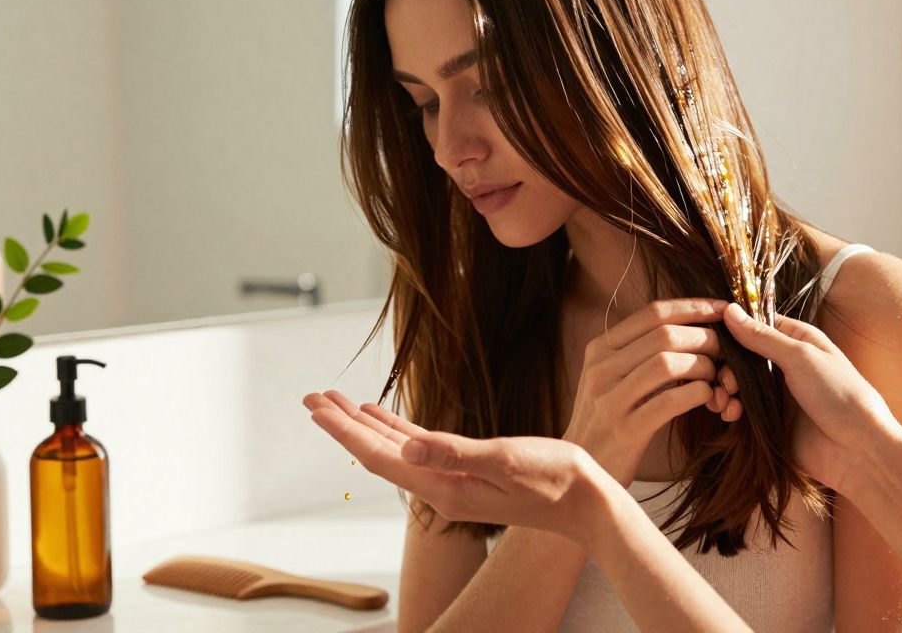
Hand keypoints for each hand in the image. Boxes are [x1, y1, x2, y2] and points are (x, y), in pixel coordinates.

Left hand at [303, 390, 609, 543]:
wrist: (588, 503)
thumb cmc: (556, 480)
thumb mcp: (505, 461)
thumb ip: (455, 454)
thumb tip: (408, 448)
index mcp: (445, 487)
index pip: (382, 457)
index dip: (346, 432)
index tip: (317, 408)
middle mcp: (441, 487)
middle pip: (379, 453)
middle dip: (343, 425)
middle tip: (312, 397)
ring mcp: (452, 480)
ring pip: (395, 448)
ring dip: (364, 425)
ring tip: (335, 402)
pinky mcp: (466, 470)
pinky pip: (418, 447)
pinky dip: (395, 428)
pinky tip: (379, 413)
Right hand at [564, 299, 736, 485]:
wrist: (583, 466)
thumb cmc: (607, 420)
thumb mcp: (611, 377)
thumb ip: (638, 351)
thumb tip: (687, 325)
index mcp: (600, 349)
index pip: (653, 313)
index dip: (694, 307)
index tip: (723, 308)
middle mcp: (601, 368)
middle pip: (665, 334)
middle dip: (706, 338)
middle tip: (727, 351)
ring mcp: (610, 398)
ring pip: (668, 363)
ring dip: (704, 366)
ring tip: (717, 377)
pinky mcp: (625, 429)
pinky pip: (670, 401)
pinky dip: (698, 394)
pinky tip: (708, 399)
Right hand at [721, 303, 900, 490]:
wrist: (857, 451)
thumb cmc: (839, 395)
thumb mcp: (801, 358)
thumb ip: (762, 337)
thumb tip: (729, 310)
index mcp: (797, 341)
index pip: (757, 325)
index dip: (732, 329)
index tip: (710, 336)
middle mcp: (785, 364)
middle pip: (741, 356)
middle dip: (725, 366)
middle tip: (724, 382)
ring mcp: (776, 393)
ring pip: (737, 383)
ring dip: (724, 390)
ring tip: (722, 402)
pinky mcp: (769, 420)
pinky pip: (741, 409)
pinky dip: (730, 410)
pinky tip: (730, 415)